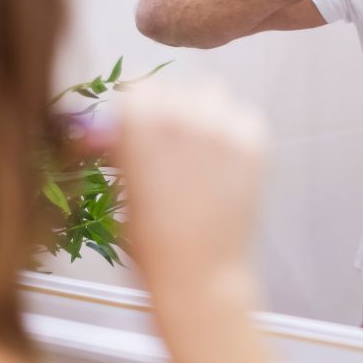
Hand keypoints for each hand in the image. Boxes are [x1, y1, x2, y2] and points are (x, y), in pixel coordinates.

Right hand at [109, 83, 267, 288]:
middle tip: (165, 143)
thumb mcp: (123, 185)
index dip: (133, 109)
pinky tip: (223, 159)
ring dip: (201, 113)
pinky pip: (242, 115)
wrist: (199, 274)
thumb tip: (108, 127)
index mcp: (139, 124)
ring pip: (210, 95)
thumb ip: (121, 146)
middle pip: (173, 89)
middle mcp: (182, 114)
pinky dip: (232, 128)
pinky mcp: (254, 141)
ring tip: (197, 149)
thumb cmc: (151, 240)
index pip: (136, 88)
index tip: (133, 125)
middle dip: (165, 111)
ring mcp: (223, 126)